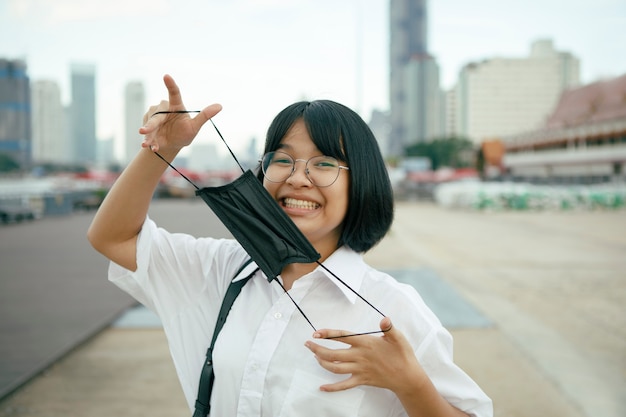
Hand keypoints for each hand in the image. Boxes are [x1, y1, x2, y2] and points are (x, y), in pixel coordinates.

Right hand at [140, 74, 221, 152]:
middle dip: (150, 124)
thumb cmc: (185, 133)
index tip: (166, 75)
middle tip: (143, 131)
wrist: (172, 145)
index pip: (174, 93)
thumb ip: (204, 116)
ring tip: (148, 145)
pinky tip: (152, 148)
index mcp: (176, 106)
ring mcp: (154, 117)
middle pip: (157, 115)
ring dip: (149, 136)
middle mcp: (164, 109)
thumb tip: (220, 106)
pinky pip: (148, 134)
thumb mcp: (195, 126)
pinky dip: (149, 142)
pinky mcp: (147, 125)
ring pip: (150, 125)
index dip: (170, 84)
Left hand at [305, 317, 426, 393]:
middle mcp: (359, 356)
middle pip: (333, 353)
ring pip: (335, 368)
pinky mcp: (361, 380)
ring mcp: (359, 370)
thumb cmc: (402, 355)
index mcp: (365, 343)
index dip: (328, 334)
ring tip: (315, 356)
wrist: (408, 377)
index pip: (342, 336)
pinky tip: (322, 388)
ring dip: (322, 363)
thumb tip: (384, 319)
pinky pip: (343, 385)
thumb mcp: (398, 337)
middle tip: (307, 344)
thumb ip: (388, 327)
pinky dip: (331, 388)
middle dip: (317, 348)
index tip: (316, 333)